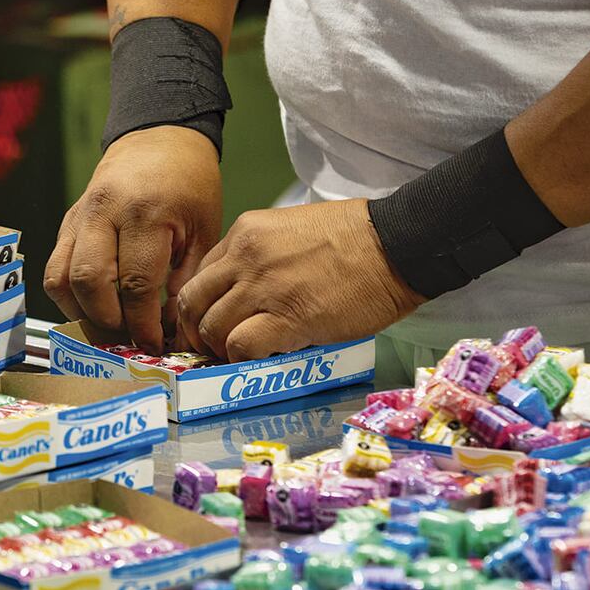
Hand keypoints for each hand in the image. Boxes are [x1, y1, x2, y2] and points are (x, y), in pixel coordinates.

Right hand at [44, 126, 221, 353]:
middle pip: (89, 282)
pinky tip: (95, 305)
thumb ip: (186, 280)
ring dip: (81, 311)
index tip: (154, 346)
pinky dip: (69, 294)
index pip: (136, 285)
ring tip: (109, 325)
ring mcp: (79, 216)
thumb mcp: (203, 230)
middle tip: (129, 338)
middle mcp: (105, 213)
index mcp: (146, 214)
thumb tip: (173, 329)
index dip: (143, 324)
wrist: (160, 138)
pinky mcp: (67, 221)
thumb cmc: (190, 184)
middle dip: (108, 321)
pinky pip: (54, 266)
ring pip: (60, 277)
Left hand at [177, 199, 424, 361]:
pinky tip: (264, 360)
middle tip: (212, 349)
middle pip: (192, 302)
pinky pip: (242, 348)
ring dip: (220, 351)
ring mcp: (263, 288)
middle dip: (195, 332)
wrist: (397, 244)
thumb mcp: (292, 228)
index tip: (210, 323)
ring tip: (240, 359)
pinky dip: (244, 360)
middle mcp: (245, 257)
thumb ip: (262, 255)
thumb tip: (249, 292)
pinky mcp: (288, 319)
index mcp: (246, 233)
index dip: (201, 306)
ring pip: (212, 329)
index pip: (201, 275)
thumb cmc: (357, 236)